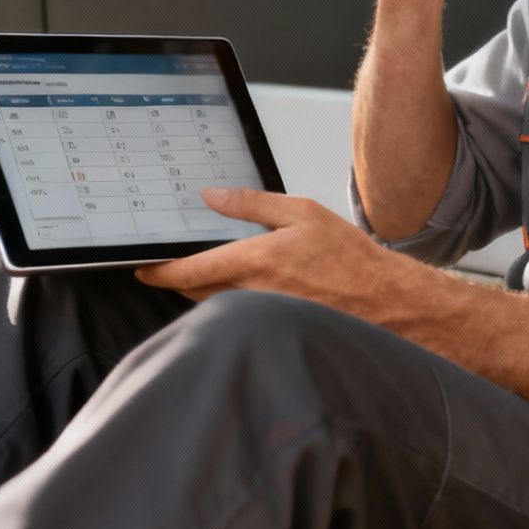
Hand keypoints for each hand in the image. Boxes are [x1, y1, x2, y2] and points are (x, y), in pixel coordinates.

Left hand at [135, 187, 423, 316]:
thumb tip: (213, 196)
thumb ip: (252, 204)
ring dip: (207, 292)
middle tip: (176, 262)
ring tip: (214, 273)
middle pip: (195, 292)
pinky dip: (232, 306)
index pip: (190, 272)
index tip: (143, 268)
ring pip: (216, 307)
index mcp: (255, 261)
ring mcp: (262, 319)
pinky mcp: (273, 332)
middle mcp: (253, 295)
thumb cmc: (350, 259)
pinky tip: (248, 292)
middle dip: (182, 279)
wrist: (386, 302)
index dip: (160, 272)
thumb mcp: (302, 213)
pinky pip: (240, 319)